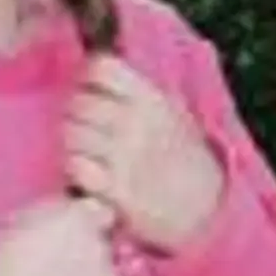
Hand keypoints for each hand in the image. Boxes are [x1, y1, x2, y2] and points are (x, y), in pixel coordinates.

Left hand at [65, 55, 225, 252]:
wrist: (205, 207)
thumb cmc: (183, 155)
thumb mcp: (171, 112)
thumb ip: (138, 93)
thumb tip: (94, 68)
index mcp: (152, 99)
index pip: (103, 68)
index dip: (86, 76)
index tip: (86, 87)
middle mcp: (137, 123)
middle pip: (79, 101)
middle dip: (72, 110)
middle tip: (78, 121)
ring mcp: (125, 156)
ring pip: (71, 132)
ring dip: (70, 138)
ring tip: (80, 145)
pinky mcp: (116, 189)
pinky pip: (75, 166)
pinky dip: (73, 165)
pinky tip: (82, 169)